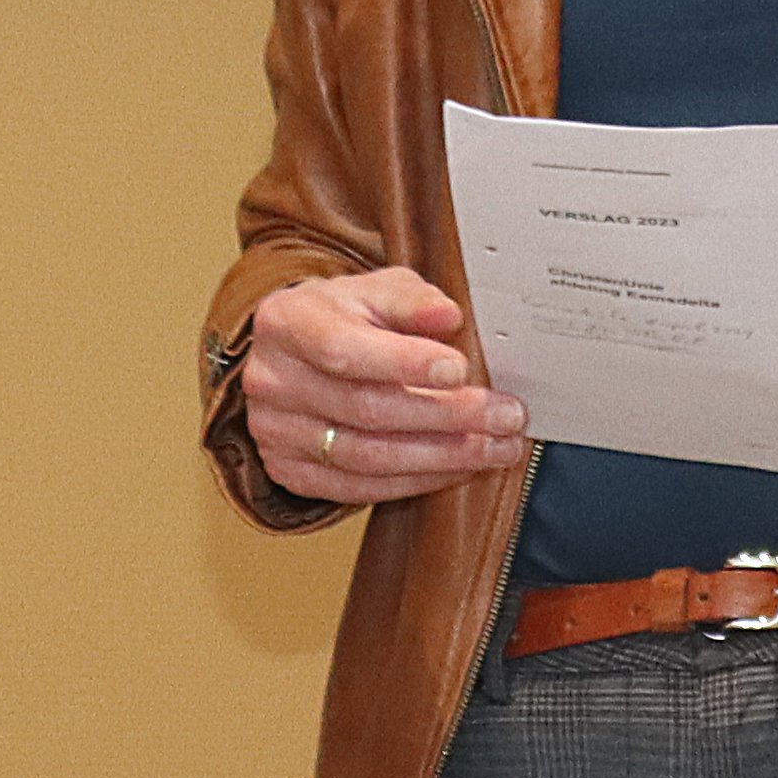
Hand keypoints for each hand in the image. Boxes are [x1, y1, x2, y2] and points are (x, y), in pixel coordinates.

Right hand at [244, 268, 529, 503]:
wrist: (297, 353)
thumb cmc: (343, 316)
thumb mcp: (374, 289)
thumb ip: (411, 299)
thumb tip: (447, 316)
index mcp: (287, 322)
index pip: (345, 349)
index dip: (404, 363)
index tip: (459, 369)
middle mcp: (272, 380)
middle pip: (366, 409)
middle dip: (447, 417)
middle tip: (505, 416)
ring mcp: (275, 432)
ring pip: (367, 457)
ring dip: (443, 457)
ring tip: (496, 446)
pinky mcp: (290, 470)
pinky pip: (360, 488)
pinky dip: (417, 481)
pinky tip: (458, 467)